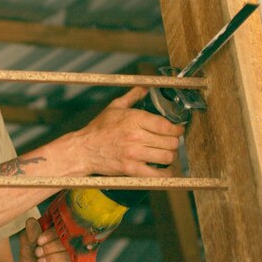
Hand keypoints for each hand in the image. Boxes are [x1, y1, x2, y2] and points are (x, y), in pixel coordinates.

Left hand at [18, 218, 70, 261]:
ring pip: (69, 254)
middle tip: (37, 253)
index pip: (60, 229)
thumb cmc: (30, 259)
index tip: (39, 241)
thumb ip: (30, 234)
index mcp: (57, 233)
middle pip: (66, 241)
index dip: (50, 235)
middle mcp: (67, 243)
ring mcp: (72, 257)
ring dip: (53, 258)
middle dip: (49, 248)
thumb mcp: (26, 246)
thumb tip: (30, 220)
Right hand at [60, 87, 184, 176]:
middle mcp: (136, 136)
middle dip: (173, 142)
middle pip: (170, 142)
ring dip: (169, 155)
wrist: (84, 149)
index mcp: (134, 119)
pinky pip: (158, 174)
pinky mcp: (132, 169)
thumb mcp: (114, 107)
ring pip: (167, 157)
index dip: (177, 128)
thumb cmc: (98, 129)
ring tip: (165, 153)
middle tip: (169, 141)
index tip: (178, 129)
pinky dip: (165, 173)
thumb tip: (145, 87)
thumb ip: (132, 96)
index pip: (166, 125)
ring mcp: (134, 154)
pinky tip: (164, 169)